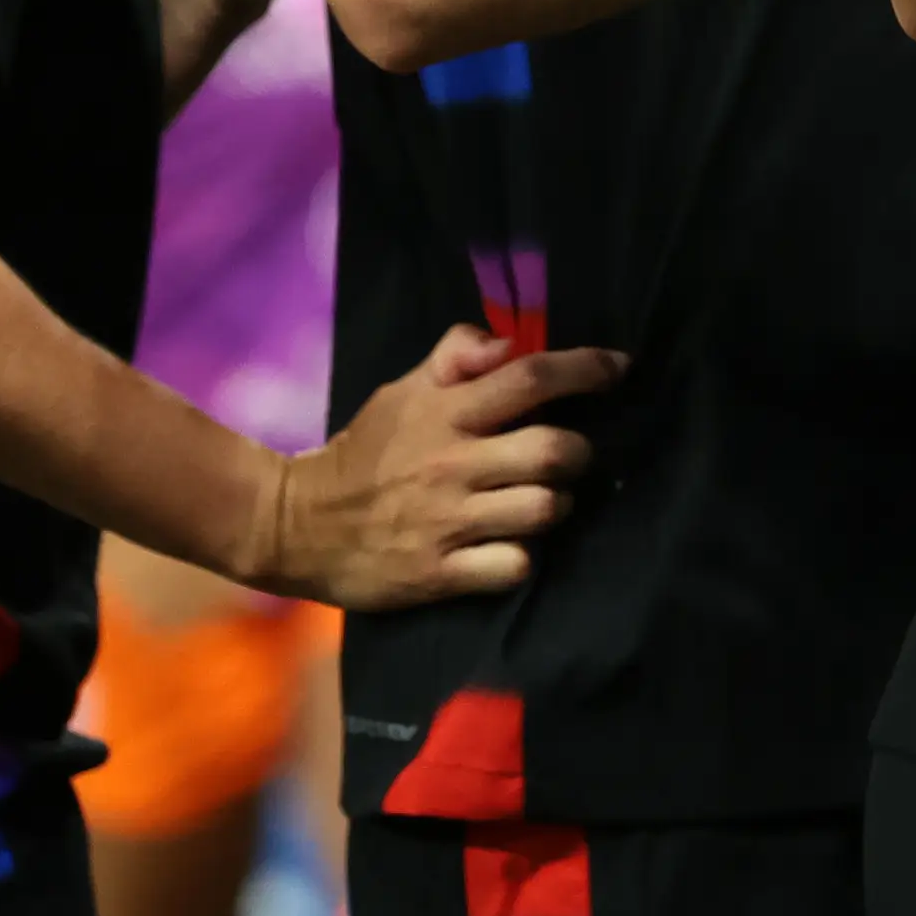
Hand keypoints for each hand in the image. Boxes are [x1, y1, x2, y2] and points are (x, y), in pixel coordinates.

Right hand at [259, 324, 623, 608]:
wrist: (296, 523)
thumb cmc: (365, 451)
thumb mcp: (402, 391)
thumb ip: (455, 356)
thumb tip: (506, 342)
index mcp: (446, 413)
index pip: (529, 378)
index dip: (584, 369)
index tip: (619, 366)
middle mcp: (453, 464)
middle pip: (552, 451)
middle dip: (578, 451)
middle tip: (570, 455)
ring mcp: (447, 522)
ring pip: (542, 510)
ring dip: (556, 505)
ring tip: (543, 502)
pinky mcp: (439, 573)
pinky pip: (512, 566)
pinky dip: (522, 558)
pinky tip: (510, 548)